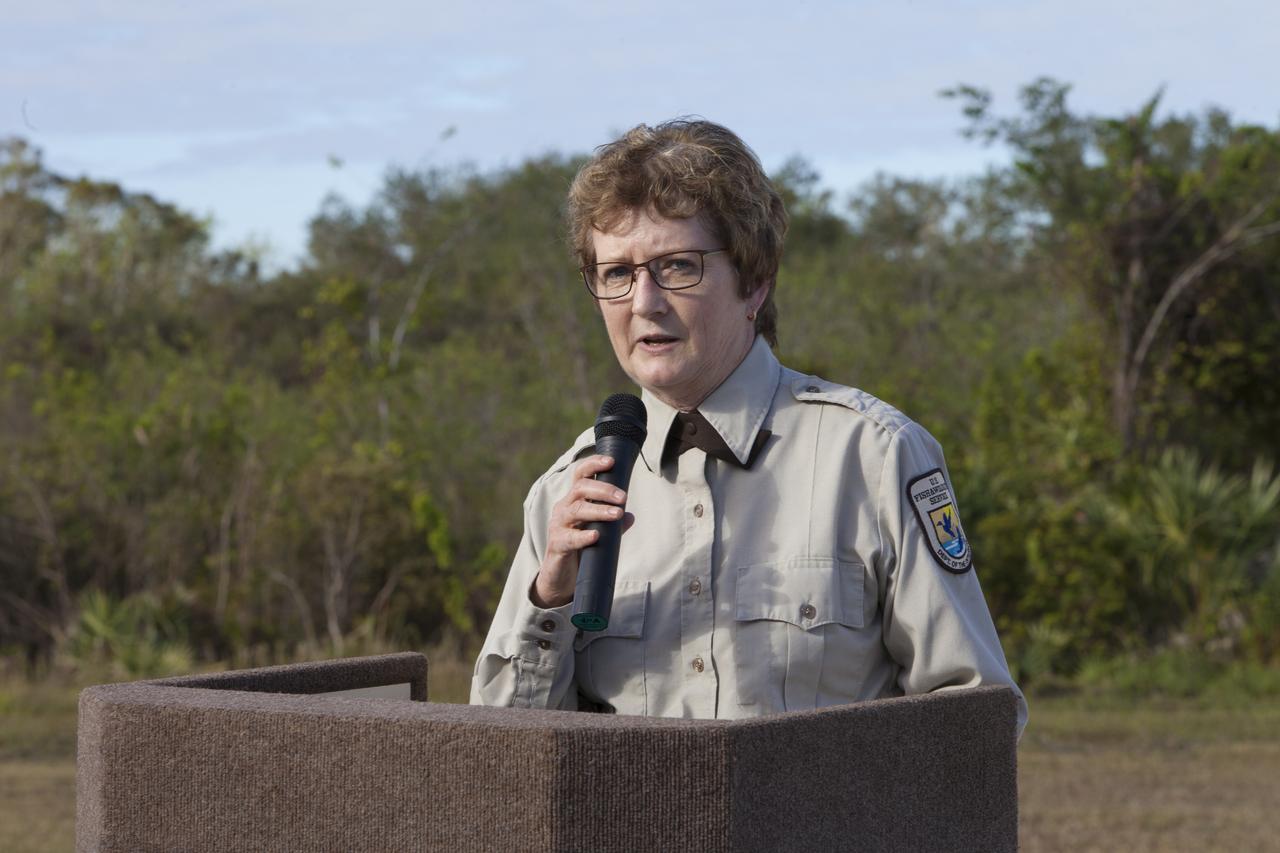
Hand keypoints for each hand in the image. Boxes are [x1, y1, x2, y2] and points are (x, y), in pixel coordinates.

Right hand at [532, 455, 633, 607]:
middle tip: (624, 497)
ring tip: (617, 513)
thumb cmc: (580, 548)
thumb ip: (614, 524)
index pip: (580, 475)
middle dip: (603, 490)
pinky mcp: (557, 545)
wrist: (560, 576)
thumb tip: (631, 516)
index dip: (593, 464)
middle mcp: (564, 508)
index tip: (611, 461)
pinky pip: (569, 538)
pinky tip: (596, 536)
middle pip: (580, 489)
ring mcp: (558, 526)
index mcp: (573, 500)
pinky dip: (583, 536)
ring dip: (598, 510)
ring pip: (576, 511)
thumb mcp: (599, 532)